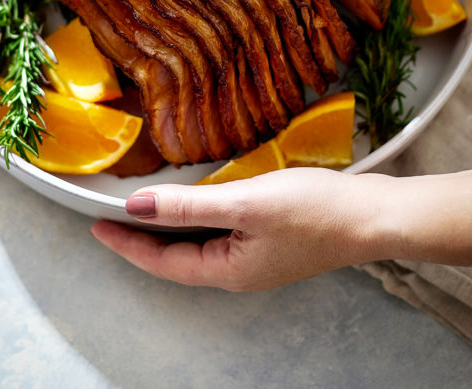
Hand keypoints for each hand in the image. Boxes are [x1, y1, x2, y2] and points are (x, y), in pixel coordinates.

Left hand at [91, 168, 386, 290]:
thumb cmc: (315, 211)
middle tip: (112, 219)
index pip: (162, 261)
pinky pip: (222, 232)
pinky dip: (199, 217)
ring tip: (146, 209)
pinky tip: (200, 201)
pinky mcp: (273, 239)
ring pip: (199, 244)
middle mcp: (239, 270)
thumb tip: (137, 207)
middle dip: (143, 240)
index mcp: (228, 270)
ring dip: (170, 228)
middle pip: (178, 258)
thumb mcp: (244, 203)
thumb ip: (188, 206)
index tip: (97, 227)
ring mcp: (258, 256)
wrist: (374, 215)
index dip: (127, 244)